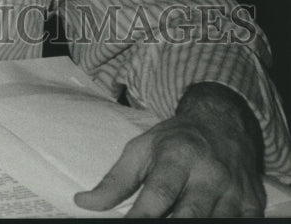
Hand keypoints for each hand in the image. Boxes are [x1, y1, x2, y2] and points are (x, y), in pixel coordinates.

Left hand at [74, 82, 265, 216]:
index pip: (159, 193)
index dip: (142, 216)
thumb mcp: (141, 149)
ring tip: (172, 221)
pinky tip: (202, 222)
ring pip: (215, 223)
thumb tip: (83, 204)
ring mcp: (234, 190)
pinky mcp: (253, 204)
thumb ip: (115, 180)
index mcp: (178, 155)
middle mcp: (209, 172)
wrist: (222, 122)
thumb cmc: (175, 140)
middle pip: (190, 214)